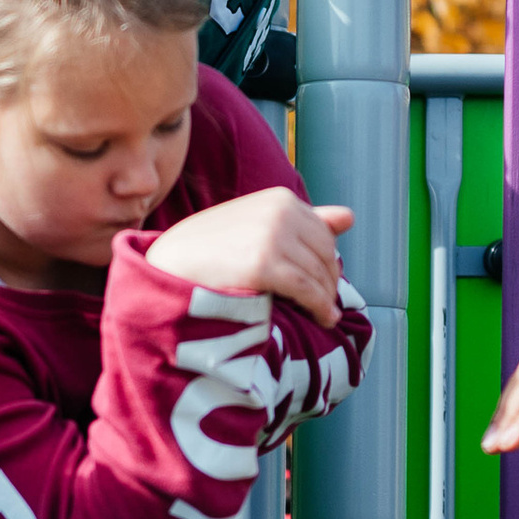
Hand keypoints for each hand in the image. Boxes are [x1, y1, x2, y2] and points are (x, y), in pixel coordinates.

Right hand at [149, 187, 353, 322]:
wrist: (168, 265)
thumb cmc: (210, 250)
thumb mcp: (257, 225)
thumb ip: (304, 220)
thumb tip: (350, 217)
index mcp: (280, 199)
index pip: (324, 235)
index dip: (327, 264)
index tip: (323, 285)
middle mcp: (279, 212)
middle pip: (326, 254)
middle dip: (329, 282)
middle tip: (325, 306)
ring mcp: (272, 236)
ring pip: (319, 274)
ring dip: (326, 299)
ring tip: (324, 316)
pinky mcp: (263, 264)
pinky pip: (307, 289)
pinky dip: (320, 307)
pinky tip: (322, 319)